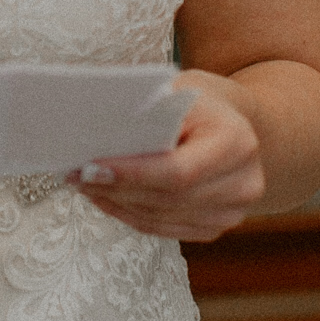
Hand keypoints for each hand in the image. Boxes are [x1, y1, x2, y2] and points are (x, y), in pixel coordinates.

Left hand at [74, 73, 265, 240]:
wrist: (232, 123)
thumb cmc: (198, 103)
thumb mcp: (178, 92)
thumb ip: (147, 115)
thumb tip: (96, 137)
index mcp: (238, 143)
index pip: (178, 171)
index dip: (132, 174)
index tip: (90, 167)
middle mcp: (244, 184)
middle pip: (167, 199)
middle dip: (116, 187)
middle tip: (75, 174)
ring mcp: (232, 212)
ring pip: (161, 218)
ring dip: (116, 202)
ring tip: (83, 183)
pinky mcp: (214, 227)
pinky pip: (163, 228)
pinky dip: (129, 214)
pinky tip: (105, 197)